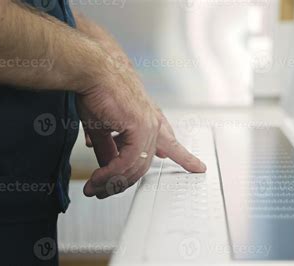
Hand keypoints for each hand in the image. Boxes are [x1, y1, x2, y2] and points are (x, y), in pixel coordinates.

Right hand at [78, 73, 205, 198]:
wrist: (94, 72)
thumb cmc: (98, 92)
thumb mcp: (103, 126)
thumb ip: (108, 147)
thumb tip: (106, 165)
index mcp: (149, 121)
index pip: (171, 144)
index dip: (184, 157)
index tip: (198, 167)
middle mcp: (153, 124)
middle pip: (144, 165)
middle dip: (121, 182)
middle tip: (101, 190)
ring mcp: (150, 126)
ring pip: (136, 167)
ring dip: (112, 181)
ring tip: (95, 187)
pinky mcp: (141, 127)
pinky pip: (128, 161)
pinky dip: (111, 172)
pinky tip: (100, 178)